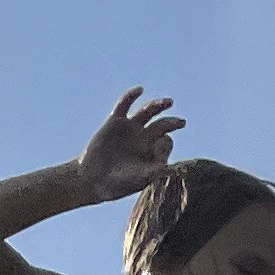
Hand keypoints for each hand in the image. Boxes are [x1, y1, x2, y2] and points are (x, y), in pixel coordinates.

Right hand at [75, 87, 182, 201]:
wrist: (92, 180)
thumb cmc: (118, 184)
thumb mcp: (138, 180)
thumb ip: (154, 173)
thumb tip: (171, 169)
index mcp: (151, 151)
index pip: (166, 142)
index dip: (166, 145)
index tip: (159, 153)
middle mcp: (143, 137)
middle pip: (162, 125)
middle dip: (172, 123)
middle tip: (182, 123)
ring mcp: (130, 128)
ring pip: (147, 111)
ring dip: (158, 105)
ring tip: (169, 102)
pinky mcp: (115, 121)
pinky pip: (124, 104)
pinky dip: (131, 96)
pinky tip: (140, 89)